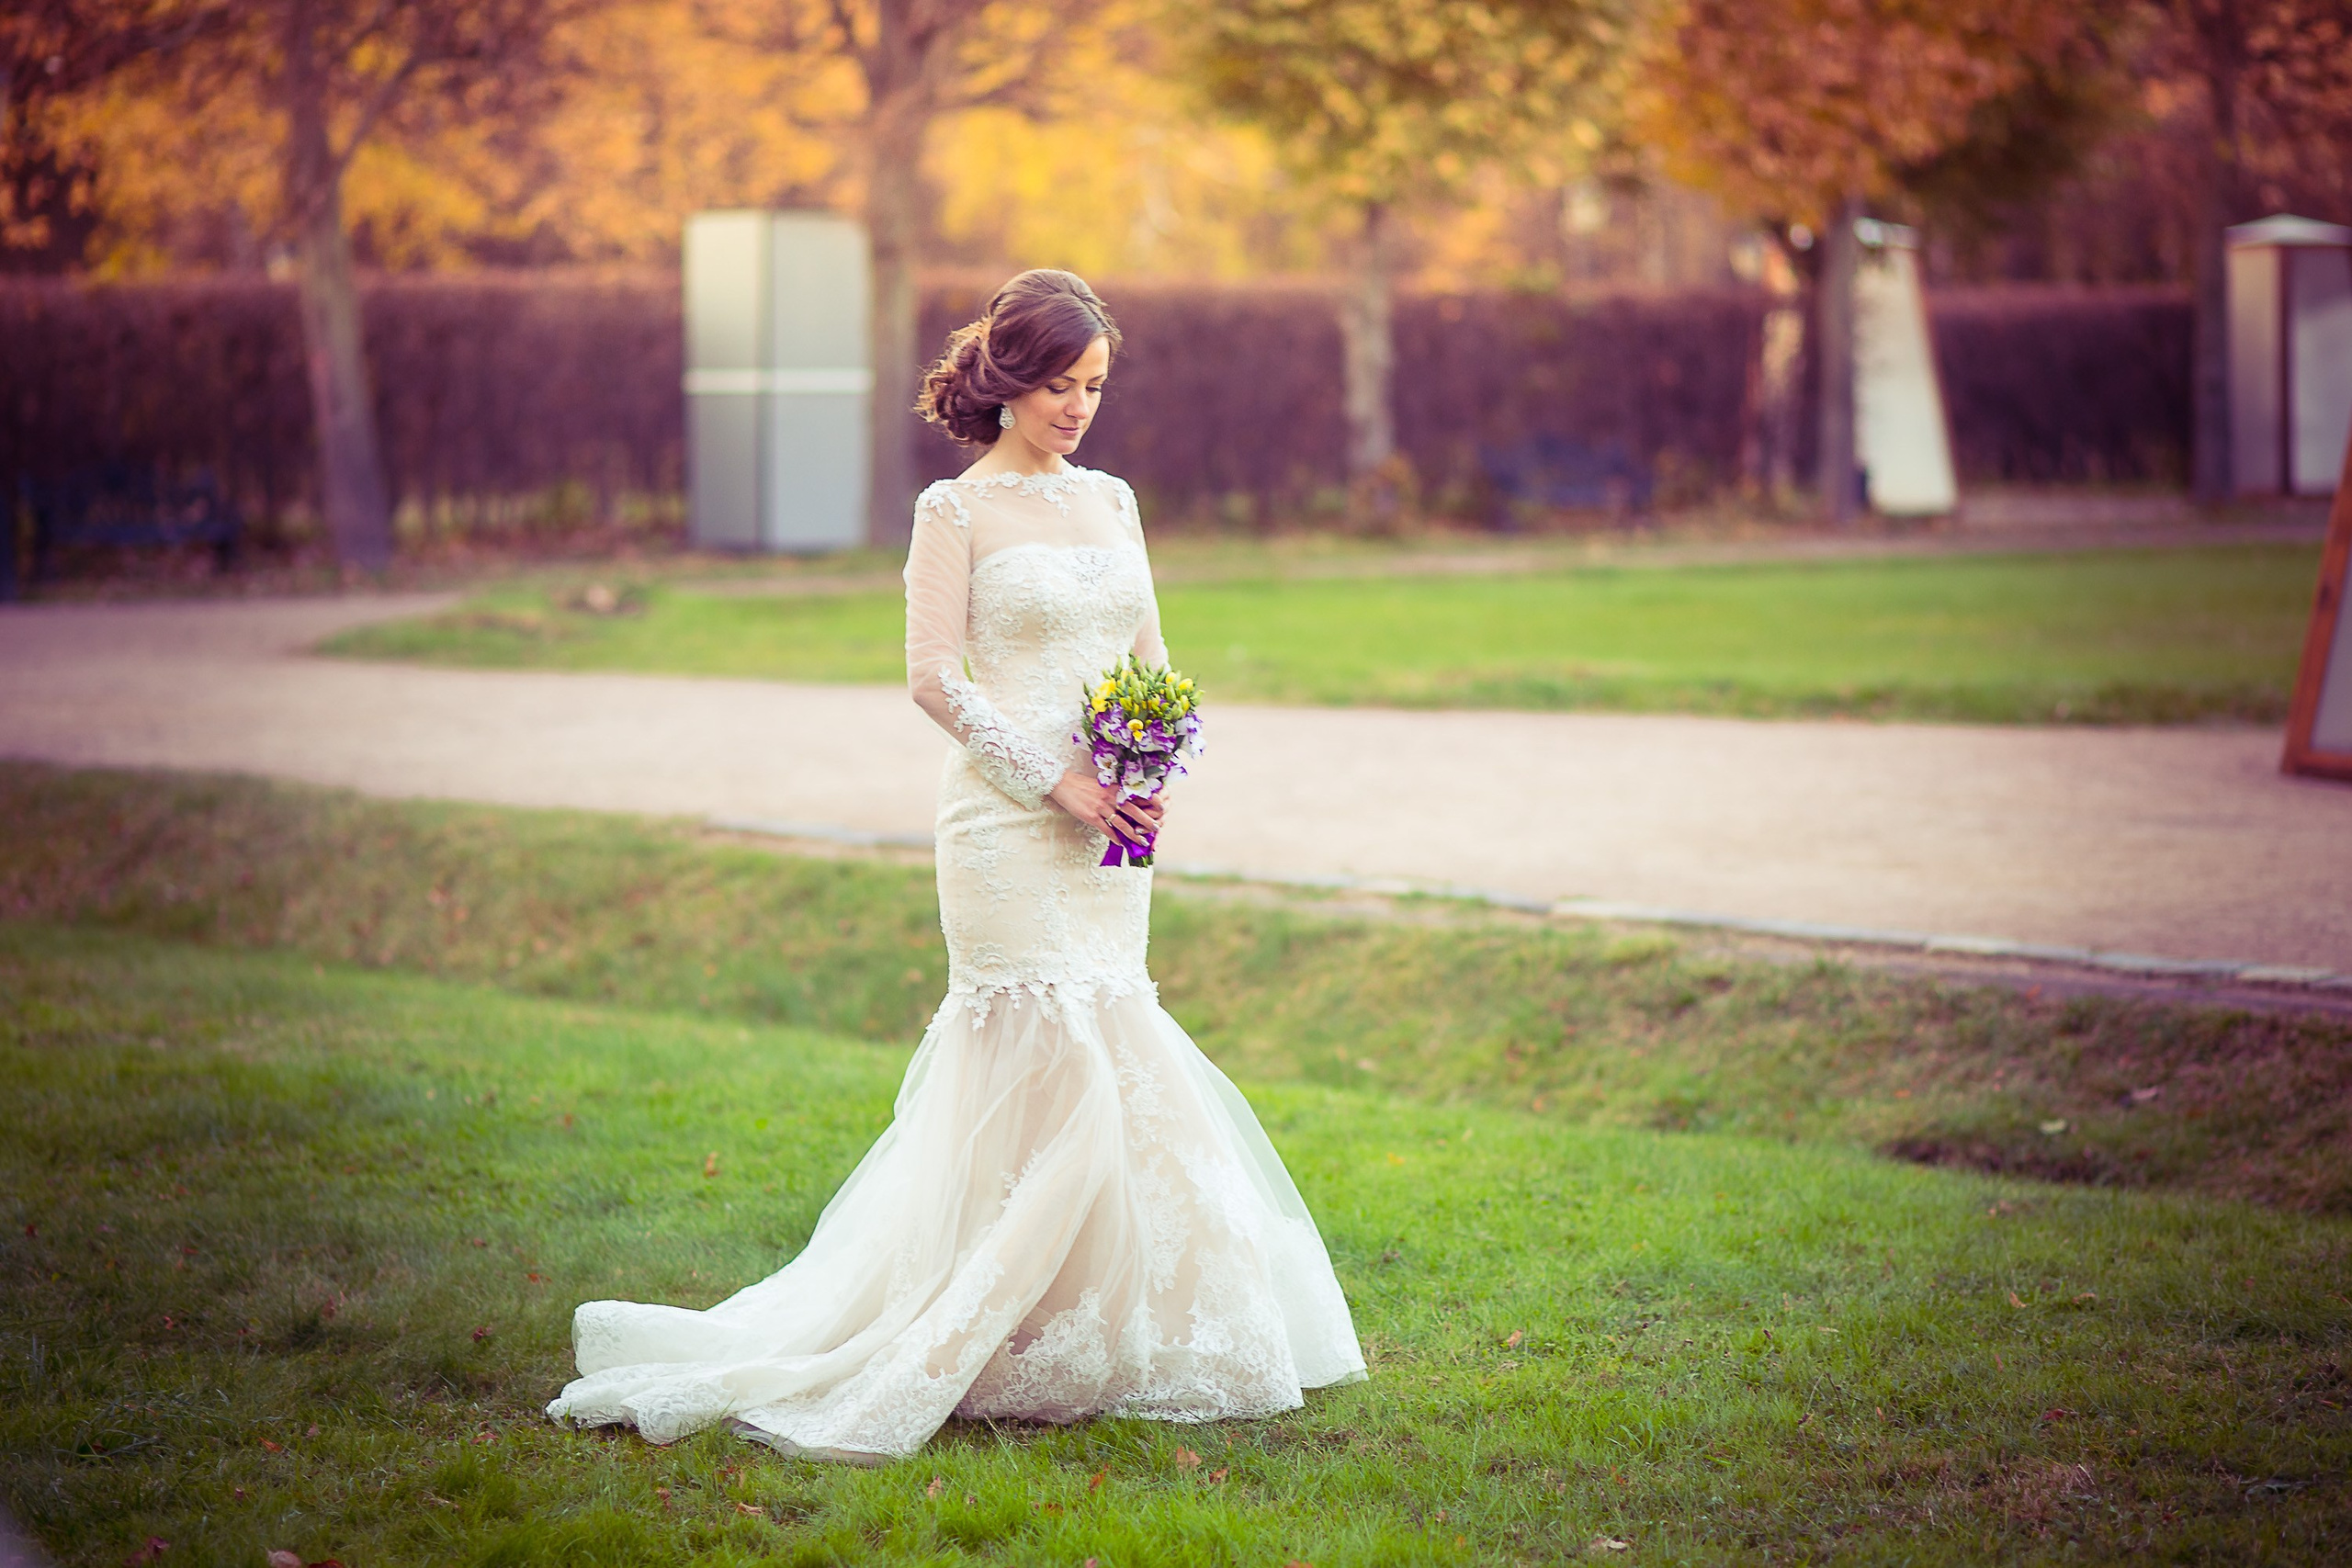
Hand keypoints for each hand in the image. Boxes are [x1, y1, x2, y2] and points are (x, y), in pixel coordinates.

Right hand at [1045, 770, 1165, 843]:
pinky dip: (1114, 837)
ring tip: (1142, 842)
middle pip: (1133, 810)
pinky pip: (1106, 829)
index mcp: (1115, 788)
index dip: (1151, 801)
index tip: (1162, 807)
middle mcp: (1110, 797)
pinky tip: (1121, 844)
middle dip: (1146, 821)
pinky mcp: (1091, 816)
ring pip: (1121, 823)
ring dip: (1133, 834)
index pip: (1136, 795)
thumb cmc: (1085, 786)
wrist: (1064, 785)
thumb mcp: (1104, 786)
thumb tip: (1131, 805)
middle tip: (1157, 828)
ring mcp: (1101, 807)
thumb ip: (1117, 794)